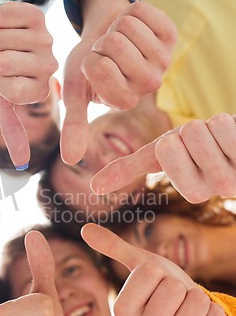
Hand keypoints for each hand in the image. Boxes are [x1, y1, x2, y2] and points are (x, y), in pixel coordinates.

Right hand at [0, 2, 57, 168]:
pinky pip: (3, 19)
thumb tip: (21, 165)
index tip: (0, 79)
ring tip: (1, 42)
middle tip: (0, 58)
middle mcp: (49, 65)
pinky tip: (4, 25)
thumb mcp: (0, 104)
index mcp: (42, 88)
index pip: (10, 89)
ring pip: (2, 40)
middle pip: (5, 64)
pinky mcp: (36, 14)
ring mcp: (45, 38)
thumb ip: (12, 131)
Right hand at [61, 1, 176, 163]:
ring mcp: (162, 59)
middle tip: (109, 52)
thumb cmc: (87, 64)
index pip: (99, 66)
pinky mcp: (171, 34)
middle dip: (102, 41)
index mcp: (124, 101)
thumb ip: (75, 125)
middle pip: (113, 43)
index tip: (96, 67)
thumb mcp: (75, 93)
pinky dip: (130, 11)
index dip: (89, 58)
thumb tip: (69, 161)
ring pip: (127, 25)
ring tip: (120, 40)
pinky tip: (135, 27)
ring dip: (115, 26)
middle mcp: (148, 85)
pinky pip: (140, 10)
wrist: (104, 34)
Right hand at [81, 224, 230, 315]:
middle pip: (174, 289)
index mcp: (120, 312)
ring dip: (198, 299)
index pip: (149, 273)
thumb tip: (85, 229)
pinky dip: (214, 314)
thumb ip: (114, 247)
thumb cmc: (160, 288)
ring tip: (187, 310)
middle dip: (179, 285)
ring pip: (197, 303)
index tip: (156, 284)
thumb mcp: (139, 265)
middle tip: (174, 298)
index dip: (159, 271)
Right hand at [91, 113, 235, 202]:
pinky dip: (228, 122)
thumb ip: (128, 171)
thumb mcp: (160, 156)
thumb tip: (93, 188)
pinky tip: (235, 138)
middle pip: (185, 134)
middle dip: (192, 130)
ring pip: (206, 127)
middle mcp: (218, 190)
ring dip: (212, 125)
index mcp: (192, 193)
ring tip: (221, 140)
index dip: (172, 141)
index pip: (165, 150)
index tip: (187, 152)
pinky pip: (227, 124)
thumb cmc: (196, 148)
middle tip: (206, 143)